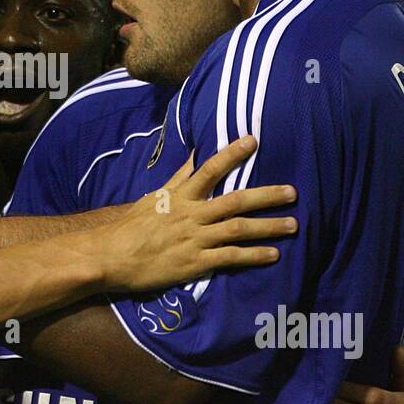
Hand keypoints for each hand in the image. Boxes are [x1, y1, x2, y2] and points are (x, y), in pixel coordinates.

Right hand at [96, 135, 296, 291]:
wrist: (110, 257)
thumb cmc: (131, 227)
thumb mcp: (153, 197)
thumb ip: (179, 178)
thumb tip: (195, 156)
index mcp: (179, 196)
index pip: (208, 169)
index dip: (231, 154)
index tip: (253, 140)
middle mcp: (190, 214)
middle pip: (235, 200)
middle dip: (266, 196)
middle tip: (293, 192)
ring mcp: (194, 239)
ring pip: (238, 229)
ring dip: (268, 227)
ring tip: (293, 225)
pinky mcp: (194, 263)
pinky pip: (230, 257)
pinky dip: (253, 255)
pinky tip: (272, 255)